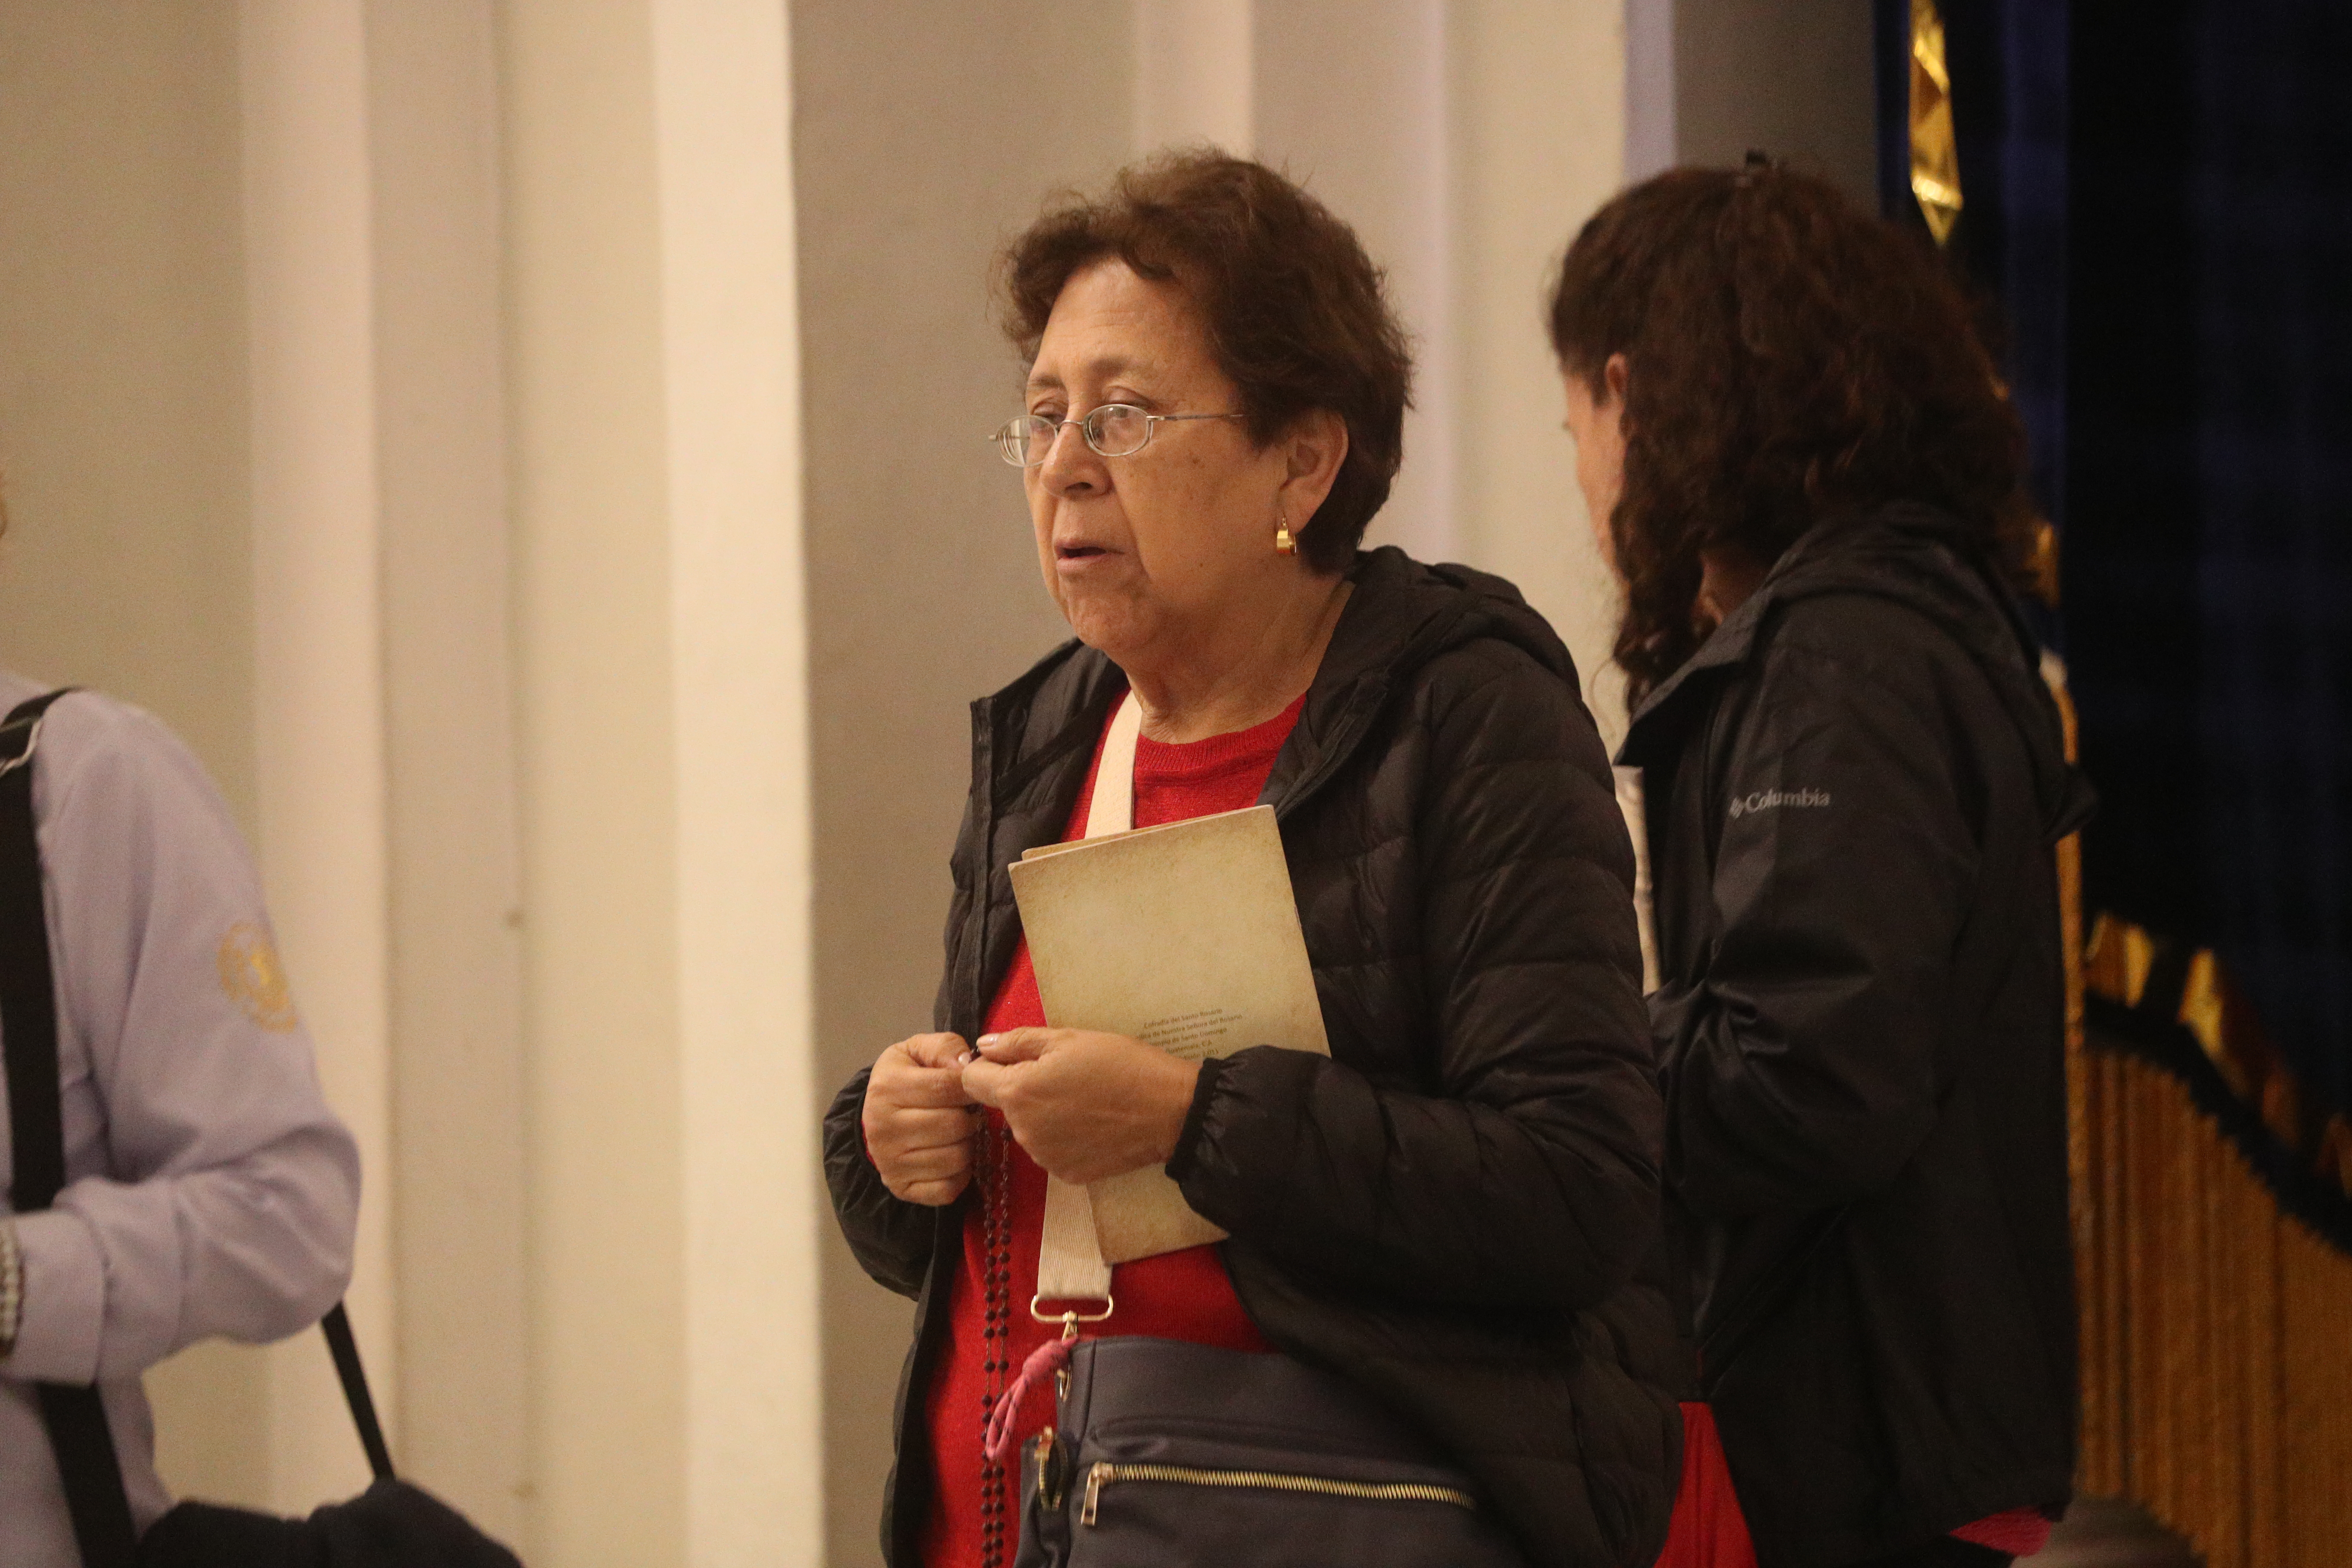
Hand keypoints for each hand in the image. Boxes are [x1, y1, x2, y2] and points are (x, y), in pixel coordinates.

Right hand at [861, 1033, 978, 1204]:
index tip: (973, 1086)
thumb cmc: (907, 1077)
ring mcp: (890, 1163)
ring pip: (956, 1158)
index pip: (947, 1086)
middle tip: (965, 1111)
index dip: (971, 1085)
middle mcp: (882, 1127)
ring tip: (957, 1132)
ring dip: (967, 1144)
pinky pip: (948, 1188)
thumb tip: (967, 1065)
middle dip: (969, 1116)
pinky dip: (960, 1174)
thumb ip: (945, 1048)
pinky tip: (951, 1155)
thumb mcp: (919, 1050)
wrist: (877, 1115)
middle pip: (954, 1125)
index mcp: (886, 1087)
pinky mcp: (901, 1188)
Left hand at [961, 1028, 1200, 1184]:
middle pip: (1004, 1105)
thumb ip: (1017, 1042)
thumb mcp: (1068, 1039)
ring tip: (1083, 1100)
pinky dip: (1065, 1138)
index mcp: (1017, 1092)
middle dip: (1024, 1089)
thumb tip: (982, 1047)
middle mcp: (1022, 1131)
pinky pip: (1052, 1151)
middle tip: (1065, 1075)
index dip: (988, 1065)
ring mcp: (1044, 1158)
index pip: (971, 1080)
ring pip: (1028, 1129)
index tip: (1015, 1059)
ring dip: (1044, 1114)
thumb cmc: (1120, 1064)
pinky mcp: (1066, 1175)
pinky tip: (1093, 1125)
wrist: (1169, 1111)